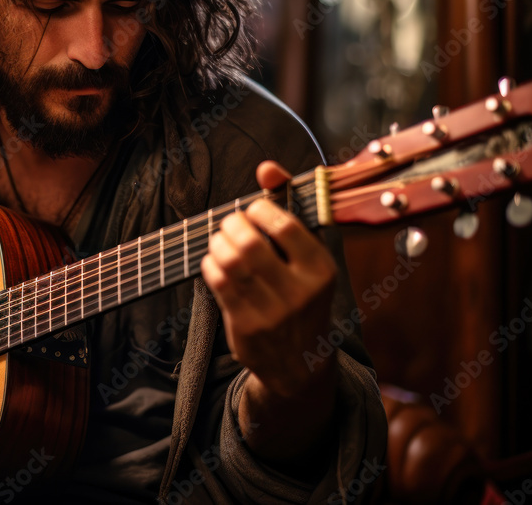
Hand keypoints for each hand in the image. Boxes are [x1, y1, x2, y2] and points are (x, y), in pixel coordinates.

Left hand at [200, 161, 337, 396]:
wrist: (301, 363)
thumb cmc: (302, 297)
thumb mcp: (309, 257)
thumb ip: (289, 208)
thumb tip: (266, 167)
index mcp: (321, 270)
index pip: (285, 225)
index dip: (259, 210)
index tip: (252, 211)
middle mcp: (300, 292)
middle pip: (250, 244)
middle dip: (231, 226)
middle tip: (230, 225)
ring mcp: (272, 312)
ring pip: (230, 262)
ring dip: (217, 244)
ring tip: (221, 241)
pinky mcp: (247, 326)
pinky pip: (218, 283)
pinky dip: (211, 265)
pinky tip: (215, 262)